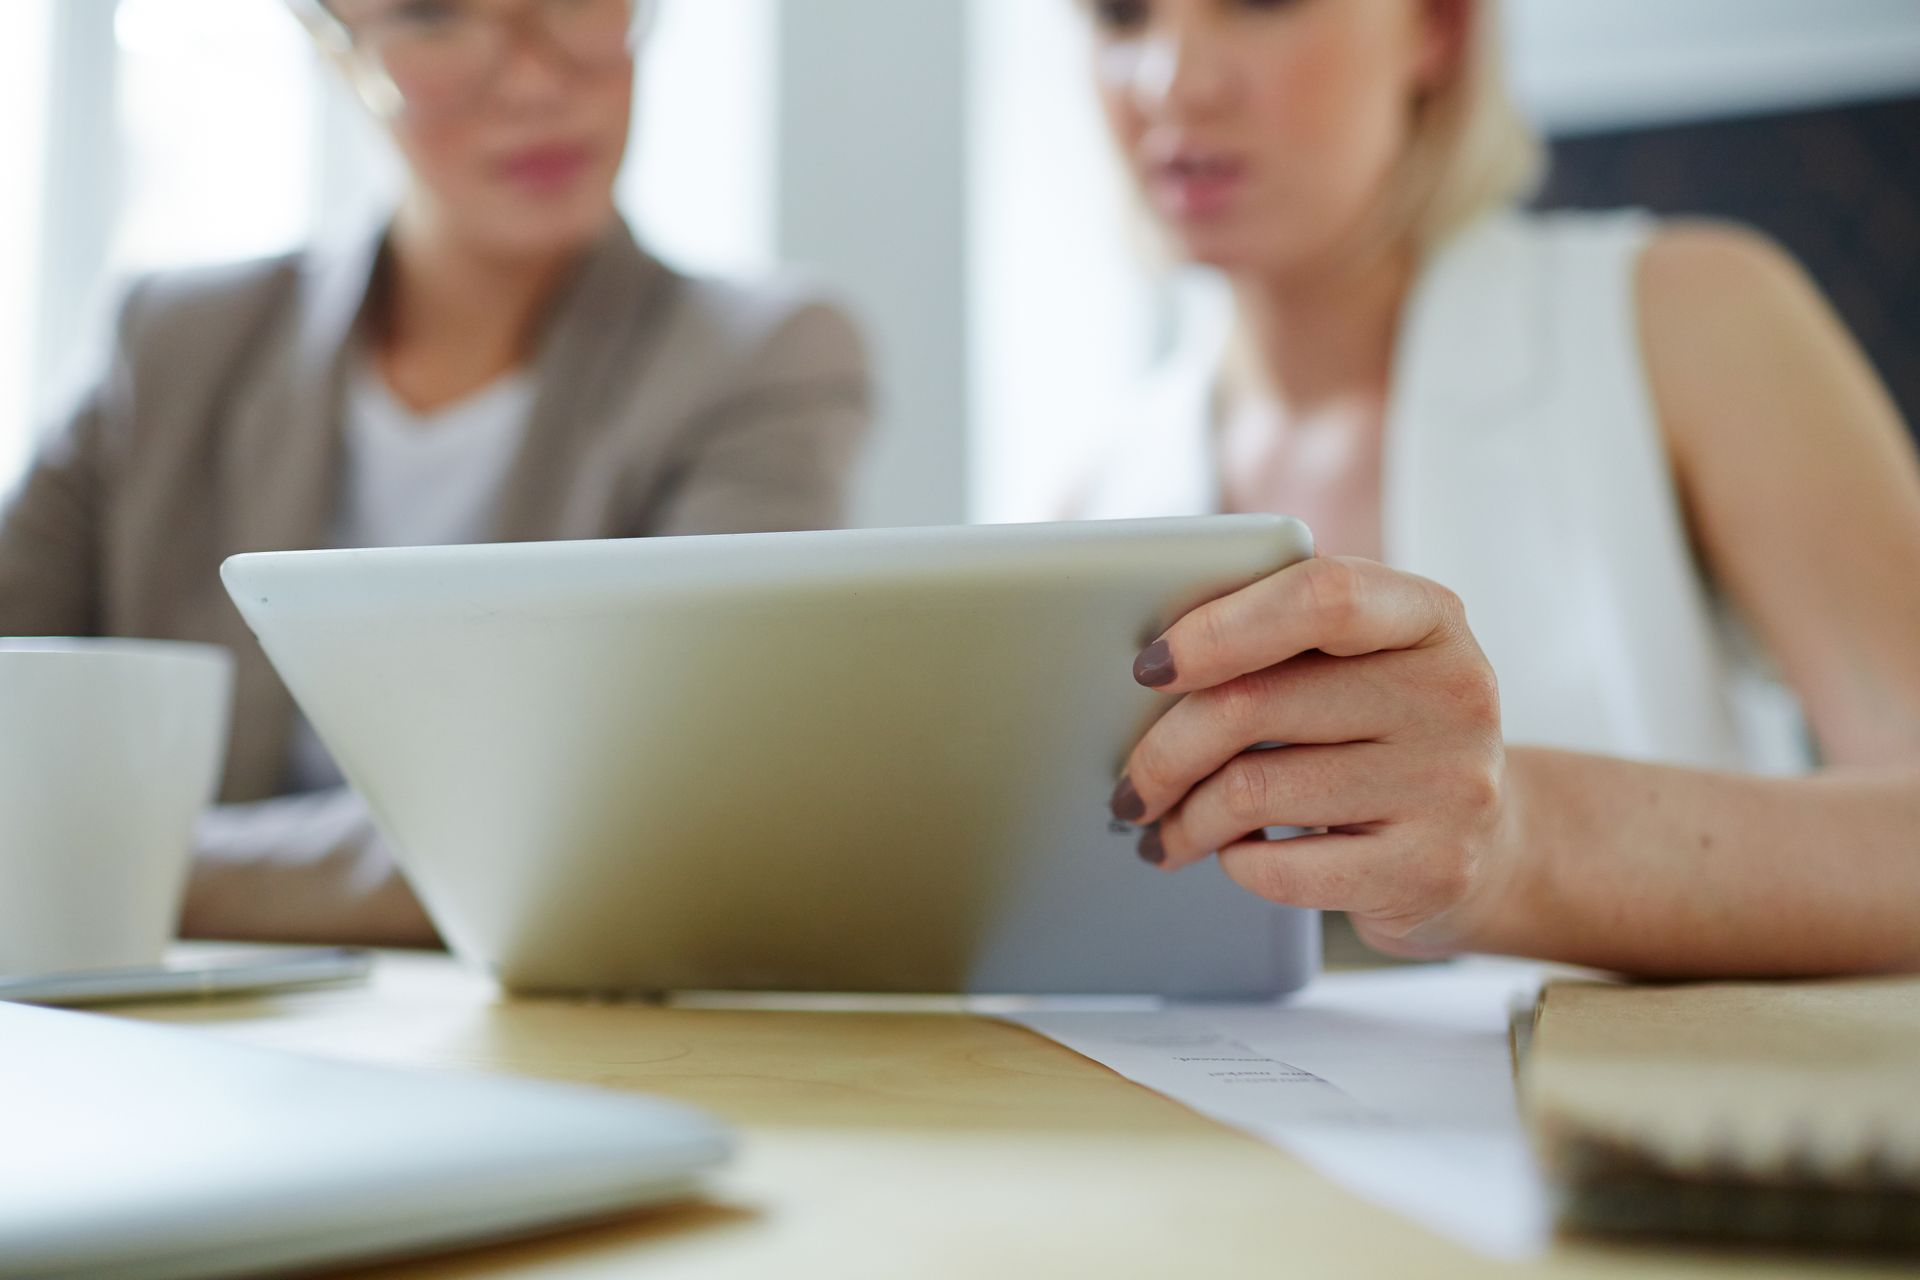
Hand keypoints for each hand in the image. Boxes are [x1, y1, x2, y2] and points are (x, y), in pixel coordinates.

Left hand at [1110, 556, 1519, 957]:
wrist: (1493, 841)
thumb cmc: (1387, 734)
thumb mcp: (1363, 662)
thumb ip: (1284, 638)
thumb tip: (1149, 669)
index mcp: (1427, 615)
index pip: (1318, 597)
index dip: (1217, 628)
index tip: (1149, 668)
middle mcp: (1453, 693)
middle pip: (1254, 703)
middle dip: (1163, 751)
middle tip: (1130, 784)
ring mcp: (1450, 785)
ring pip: (1252, 791)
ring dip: (1185, 818)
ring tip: (1165, 827)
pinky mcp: (1431, 870)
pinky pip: (1282, 869)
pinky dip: (1235, 862)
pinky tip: (1233, 854)